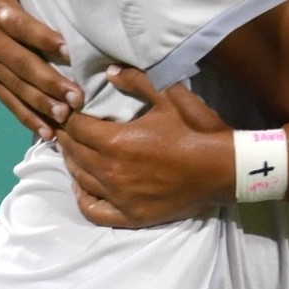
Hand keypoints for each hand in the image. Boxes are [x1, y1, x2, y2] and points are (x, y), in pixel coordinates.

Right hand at [0, 0, 82, 137]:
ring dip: (41, 104)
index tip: (65, 48)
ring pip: (17, 87)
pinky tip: (48, 133)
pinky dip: (27, 117)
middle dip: (48, 82)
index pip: (20, 26)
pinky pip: (9, 100)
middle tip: (75, 96)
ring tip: (66, 118)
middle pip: (21, 64)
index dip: (41, 37)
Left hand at [61, 67, 234, 227]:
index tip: (66, 109)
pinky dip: (82, 198)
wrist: (224, 169)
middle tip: (64, 127)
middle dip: (66, 137)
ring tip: (72, 151)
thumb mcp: (169, 96)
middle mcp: (110, 171)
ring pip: (80, 179)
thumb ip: (136, 81)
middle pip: (73, 152)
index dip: (67, 116)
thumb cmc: (196, 130)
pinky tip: (81, 187)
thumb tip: (108, 72)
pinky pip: (93, 211)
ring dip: (71, 163)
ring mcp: (119, 197)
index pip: (75, 127)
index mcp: (115, 141)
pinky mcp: (130, 216)